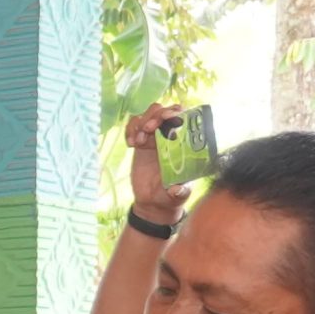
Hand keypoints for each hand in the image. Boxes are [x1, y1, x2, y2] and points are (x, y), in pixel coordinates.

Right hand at [123, 102, 191, 225]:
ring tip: (137, 141)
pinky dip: (130, 130)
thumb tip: (177, 189)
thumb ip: (179, 191)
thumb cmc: (170, 196)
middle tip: (148, 129)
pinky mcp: (140, 142)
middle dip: (156, 115)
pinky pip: (134, 126)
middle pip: (164, 111)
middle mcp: (170, 136)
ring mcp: (155, 137)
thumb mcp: (177, 195)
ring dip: (141, 122)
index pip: (183, 117)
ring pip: (148, 115)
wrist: (152, 202)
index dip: (176, 112)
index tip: (167, 118)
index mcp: (183, 143)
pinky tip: (130, 144)